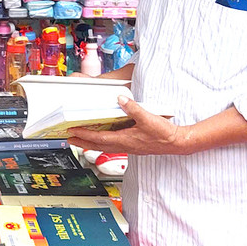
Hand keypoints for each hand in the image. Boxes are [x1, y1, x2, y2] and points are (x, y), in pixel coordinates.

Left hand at [68, 96, 193, 156]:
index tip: (72, 131)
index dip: (84, 135)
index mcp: (125, 140)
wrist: (177, 143)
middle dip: (82, 141)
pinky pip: (113, 145)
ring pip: (104, 146)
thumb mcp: (148, 118)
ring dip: (91, 143)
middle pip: (98, 145)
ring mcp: (128, 147)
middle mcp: (124, 146)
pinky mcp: (133, 145)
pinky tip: (103, 137)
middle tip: (69, 138)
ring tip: (81, 139)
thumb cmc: (164, 134)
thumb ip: (134, 108)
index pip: (99, 138)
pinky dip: (103, 141)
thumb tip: (120, 98)